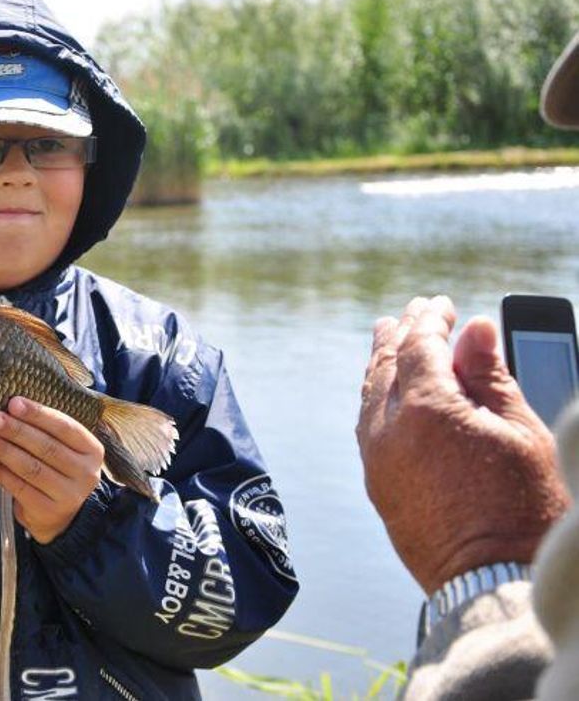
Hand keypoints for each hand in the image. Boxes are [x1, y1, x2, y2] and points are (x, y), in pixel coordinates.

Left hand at [0, 396, 104, 543]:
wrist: (64, 517)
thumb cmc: (59, 471)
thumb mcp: (65, 450)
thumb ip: (47, 430)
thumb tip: (11, 405)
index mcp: (92, 450)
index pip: (65, 427)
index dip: (38, 414)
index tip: (13, 402)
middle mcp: (86, 473)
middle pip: (46, 446)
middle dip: (16, 430)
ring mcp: (69, 495)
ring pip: (31, 467)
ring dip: (4, 449)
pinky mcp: (48, 511)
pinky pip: (19, 487)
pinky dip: (0, 471)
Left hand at [356, 296, 569, 593]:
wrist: (490, 581)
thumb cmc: (521, 507)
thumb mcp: (520, 431)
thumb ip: (491, 375)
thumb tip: (475, 328)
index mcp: (426, 408)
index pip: (417, 344)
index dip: (429, 319)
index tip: (442, 305)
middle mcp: (388, 429)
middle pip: (384, 364)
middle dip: (398, 334)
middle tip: (410, 314)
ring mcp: (375, 458)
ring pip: (368, 395)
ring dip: (379, 363)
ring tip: (389, 341)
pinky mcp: (375, 484)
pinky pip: (366, 426)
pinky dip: (375, 398)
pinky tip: (384, 392)